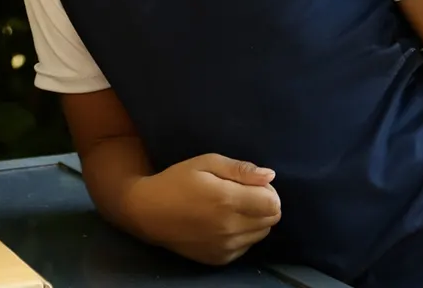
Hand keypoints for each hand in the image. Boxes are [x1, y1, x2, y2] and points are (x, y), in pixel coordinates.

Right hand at [125, 154, 280, 265]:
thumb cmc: (178, 180)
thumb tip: (270, 175)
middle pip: (271, 220)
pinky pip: (246, 246)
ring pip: (262, 234)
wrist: (149, 212)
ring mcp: (225, 247)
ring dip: (255, 219)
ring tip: (232, 207)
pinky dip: (243, 233)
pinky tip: (224, 222)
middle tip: (242, 193)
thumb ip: (240, 169)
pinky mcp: (219, 259)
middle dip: (264, 204)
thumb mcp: (206, 162)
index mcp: (228, 200)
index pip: (273, 203)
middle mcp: (230, 228)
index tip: (251, 183)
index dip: (267, 189)